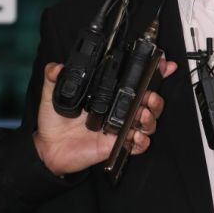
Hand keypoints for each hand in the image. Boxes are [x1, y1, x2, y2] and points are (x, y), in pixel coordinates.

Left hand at [33, 59, 176, 174]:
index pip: (135, 81)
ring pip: (148, 122)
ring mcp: (120, 128)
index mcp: (109, 94)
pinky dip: (142, 141)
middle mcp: (119, 110)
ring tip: (142, 114)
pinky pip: (139, 145)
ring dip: (151, 117)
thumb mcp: (52, 94)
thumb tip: (57, 66)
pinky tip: (135, 136)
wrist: (49, 147)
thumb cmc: (55, 122)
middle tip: (150, 96)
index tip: (164, 65)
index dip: (154, 73)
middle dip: (156, 98)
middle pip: (149, 102)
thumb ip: (54, 77)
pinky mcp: (118, 145)